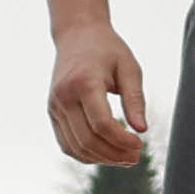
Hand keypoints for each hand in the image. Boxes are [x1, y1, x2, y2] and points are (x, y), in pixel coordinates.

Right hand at [47, 20, 152, 168]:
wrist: (77, 34)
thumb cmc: (108, 49)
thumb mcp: (129, 68)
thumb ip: (135, 99)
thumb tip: (142, 130)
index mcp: (84, 82)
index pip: (102, 124)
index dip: (122, 141)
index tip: (140, 144)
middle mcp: (64, 96)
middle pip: (88, 140)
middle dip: (114, 154)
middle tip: (135, 157)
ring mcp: (55, 106)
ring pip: (76, 147)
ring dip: (101, 159)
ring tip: (124, 158)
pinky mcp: (52, 112)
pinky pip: (67, 144)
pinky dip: (86, 154)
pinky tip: (106, 153)